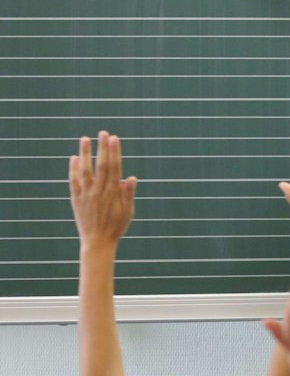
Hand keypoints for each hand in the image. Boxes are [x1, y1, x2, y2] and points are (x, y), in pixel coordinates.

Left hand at [70, 131, 136, 248]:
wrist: (97, 242)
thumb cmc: (116, 227)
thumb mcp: (128, 212)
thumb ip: (128, 194)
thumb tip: (130, 177)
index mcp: (113, 193)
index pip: (114, 167)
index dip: (114, 152)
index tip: (114, 139)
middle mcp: (98, 191)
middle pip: (101, 165)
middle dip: (102, 148)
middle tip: (103, 133)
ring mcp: (86, 194)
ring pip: (85, 169)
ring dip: (85, 153)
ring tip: (85, 139)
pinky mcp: (76, 199)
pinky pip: (74, 181)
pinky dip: (73, 169)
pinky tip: (74, 158)